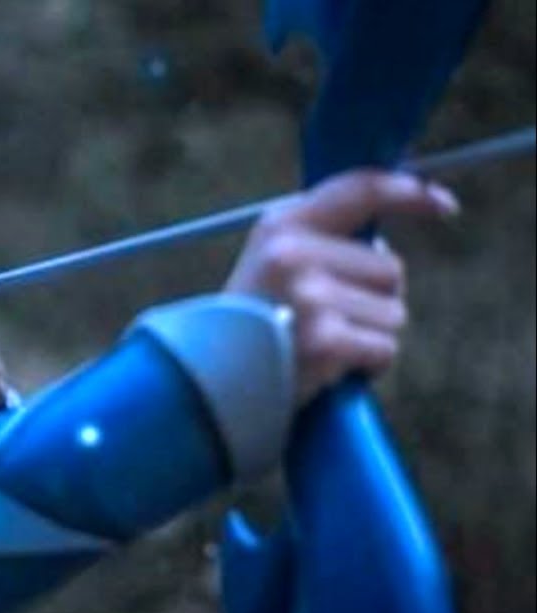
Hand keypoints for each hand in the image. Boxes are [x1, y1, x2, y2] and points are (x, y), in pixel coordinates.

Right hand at [226, 170, 458, 403]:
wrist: (208, 382)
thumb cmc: (250, 324)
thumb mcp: (271, 265)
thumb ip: (320, 242)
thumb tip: (385, 250)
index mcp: (280, 224)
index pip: (359, 190)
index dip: (410, 193)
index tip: (444, 206)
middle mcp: (292, 252)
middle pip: (389, 268)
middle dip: (373, 299)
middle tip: (326, 322)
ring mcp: (309, 296)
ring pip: (393, 312)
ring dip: (370, 335)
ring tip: (321, 346)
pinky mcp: (324, 339)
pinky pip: (384, 348)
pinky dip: (368, 364)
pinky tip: (329, 368)